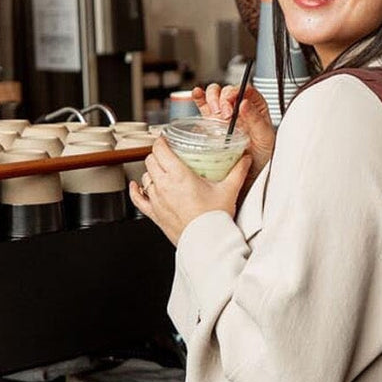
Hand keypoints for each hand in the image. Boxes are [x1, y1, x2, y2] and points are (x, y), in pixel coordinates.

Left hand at [129, 135, 251, 246]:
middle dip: (158, 154)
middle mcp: (164, 186)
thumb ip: (238, 171)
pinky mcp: (154, 214)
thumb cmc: (215, 218)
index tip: (166, 139)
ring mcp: (157, 200)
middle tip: (167, 153)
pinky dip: (136, 191)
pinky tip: (136, 186)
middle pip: (150, 160)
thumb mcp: (228, 190)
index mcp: (179, 175)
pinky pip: (138, 199)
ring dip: (152, 171)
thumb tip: (245, 159)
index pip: (160, 149)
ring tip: (162, 171)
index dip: (161, 141)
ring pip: (145, 177)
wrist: (206, 242)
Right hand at [191, 81, 275, 179]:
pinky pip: (203, 105)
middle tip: (225, 114)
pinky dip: (198, 97)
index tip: (233, 99)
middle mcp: (238, 108)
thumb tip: (244, 103)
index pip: (246, 90)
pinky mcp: (211, 122)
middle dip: (223, 98)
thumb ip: (256, 119)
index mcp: (256, 107)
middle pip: (227, 91)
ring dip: (211, 98)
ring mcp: (224, 114)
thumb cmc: (262, 156)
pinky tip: (197, 95)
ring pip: (214, 94)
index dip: (238, 91)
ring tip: (215, 112)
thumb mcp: (264, 137)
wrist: (249, 174)